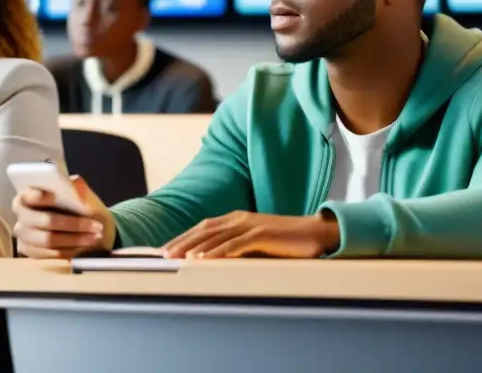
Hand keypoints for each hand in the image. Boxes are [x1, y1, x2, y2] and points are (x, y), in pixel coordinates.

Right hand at [13, 175, 114, 259]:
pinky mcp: (30, 251)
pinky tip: (86, 245)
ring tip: (95, 236)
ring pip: (50, 240)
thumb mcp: (79, 191)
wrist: (79, 224)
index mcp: (27, 194)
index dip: (38, 196)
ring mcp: (23, 235)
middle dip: (73, 224)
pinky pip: (51, 254)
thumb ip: (76, 186)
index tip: (54, 194)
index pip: (27, 195)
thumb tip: (74, 182)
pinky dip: (70, 250)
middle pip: (46, 221)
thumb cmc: (75, 204)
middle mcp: (21, 215)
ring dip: (76, 239)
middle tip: (96, 225)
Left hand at [163, 211, 340, 258]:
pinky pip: (235, 244)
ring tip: (178, 258)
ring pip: (216, 235)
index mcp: (238, 218)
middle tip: (164, 255)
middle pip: (204, 229)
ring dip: (195, 246)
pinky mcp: (262, 234)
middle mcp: (241, 218)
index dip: (184, 237)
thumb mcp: (257, 244)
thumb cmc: (287, 242)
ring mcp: (251, 224)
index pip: (204, 226)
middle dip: (182, 241)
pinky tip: (205, 259)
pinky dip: (218, 251)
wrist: (316, 234)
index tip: (167, 249)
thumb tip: (216, 262)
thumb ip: (238, 248)